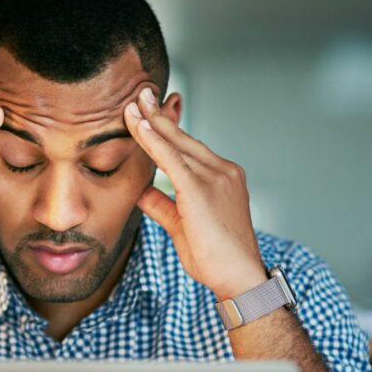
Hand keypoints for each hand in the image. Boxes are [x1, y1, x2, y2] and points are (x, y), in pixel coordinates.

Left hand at [125, 87, 265, 300]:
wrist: (238, 278)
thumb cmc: (215, 258)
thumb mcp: (182, 226)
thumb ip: (162, 205)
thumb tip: (140, 192)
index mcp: (222, 177)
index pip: (189, 147)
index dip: (168, 128)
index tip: (151, 110)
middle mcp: (222, 171)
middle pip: (183, 137)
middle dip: (159, 114)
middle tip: (140, 93)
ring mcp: (215, 178)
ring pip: (176, 144)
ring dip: (152, 122)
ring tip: (134, 102)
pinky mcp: (201, 191)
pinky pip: (172, 160)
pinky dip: (154, 142)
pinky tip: (140, 126)